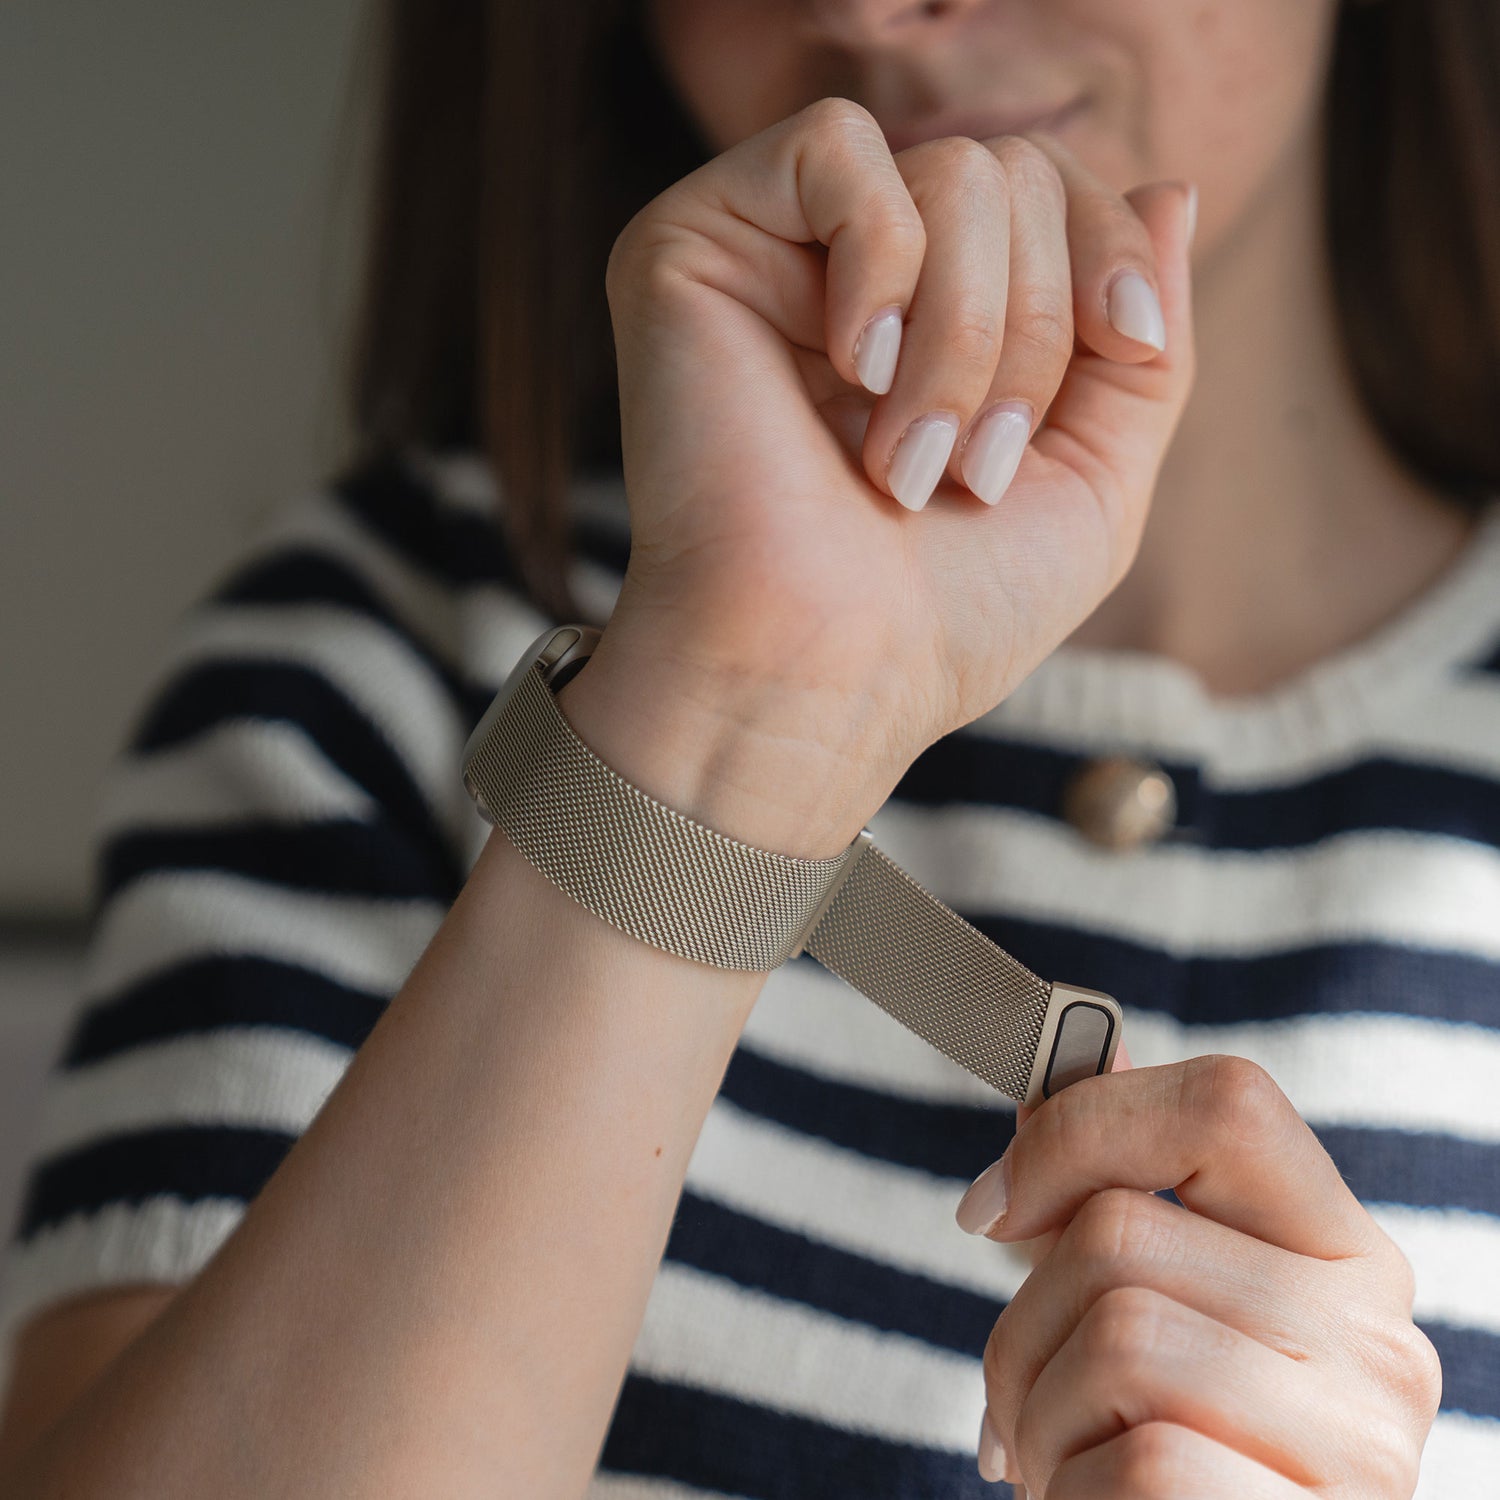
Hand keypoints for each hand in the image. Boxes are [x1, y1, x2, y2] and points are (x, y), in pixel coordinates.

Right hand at [592, 96, 1194, 853]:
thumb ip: (1145, 344)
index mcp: (930, 320)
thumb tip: (1174, 186)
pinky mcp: (689, 244)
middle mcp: (847, 275)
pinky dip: (882, 266)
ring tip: (904, 461)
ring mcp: (768, 254)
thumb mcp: (1095, 482)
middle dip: (1033, 329)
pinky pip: (834, 148)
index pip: (1051, 192)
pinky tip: (853, 369)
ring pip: (946, 171)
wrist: (822, 679)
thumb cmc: (943, 613)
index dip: (1108, 254)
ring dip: (964, 335)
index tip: (1128, 344)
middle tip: (969, 471)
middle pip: (1011, 174)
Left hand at [961, 1049, 1443, 1496]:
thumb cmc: (1166, 1460)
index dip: (1080, 1127)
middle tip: (1023, 1405)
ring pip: (1114, 1338)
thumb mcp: (1148, 1314)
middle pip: (1119, 1230)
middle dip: (1022, 1327)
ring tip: (1062, 1467)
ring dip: (1035, 1419)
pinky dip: (1071, 1495)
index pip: (1226, 1103)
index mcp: (1341, 1254)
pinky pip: (1137, 1461)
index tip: (991, 1206)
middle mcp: (1376, 1335)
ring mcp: (1360, 1442)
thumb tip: (1072, 1060)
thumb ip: (1115, 1192)